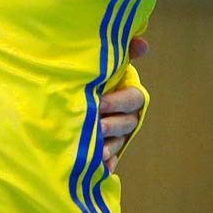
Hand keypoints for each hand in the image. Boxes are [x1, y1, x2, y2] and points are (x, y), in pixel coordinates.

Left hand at [98, 35, 149, 174]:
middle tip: (97, 125)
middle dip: (112, 124)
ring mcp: (118, 134)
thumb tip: (142, 43)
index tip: (99, 101)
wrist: (70, 98)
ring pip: (118, 142)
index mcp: (129, 95)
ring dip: (109, 147)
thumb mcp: (105, 65)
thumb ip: (123, 51)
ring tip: (97, 152)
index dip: (118, 101)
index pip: (133, 98)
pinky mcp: (108, 149)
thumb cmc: (91, 77)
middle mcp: (127, 116)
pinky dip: (106, 165)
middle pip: (127, 123)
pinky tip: (100, 169)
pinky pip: (111, 160)